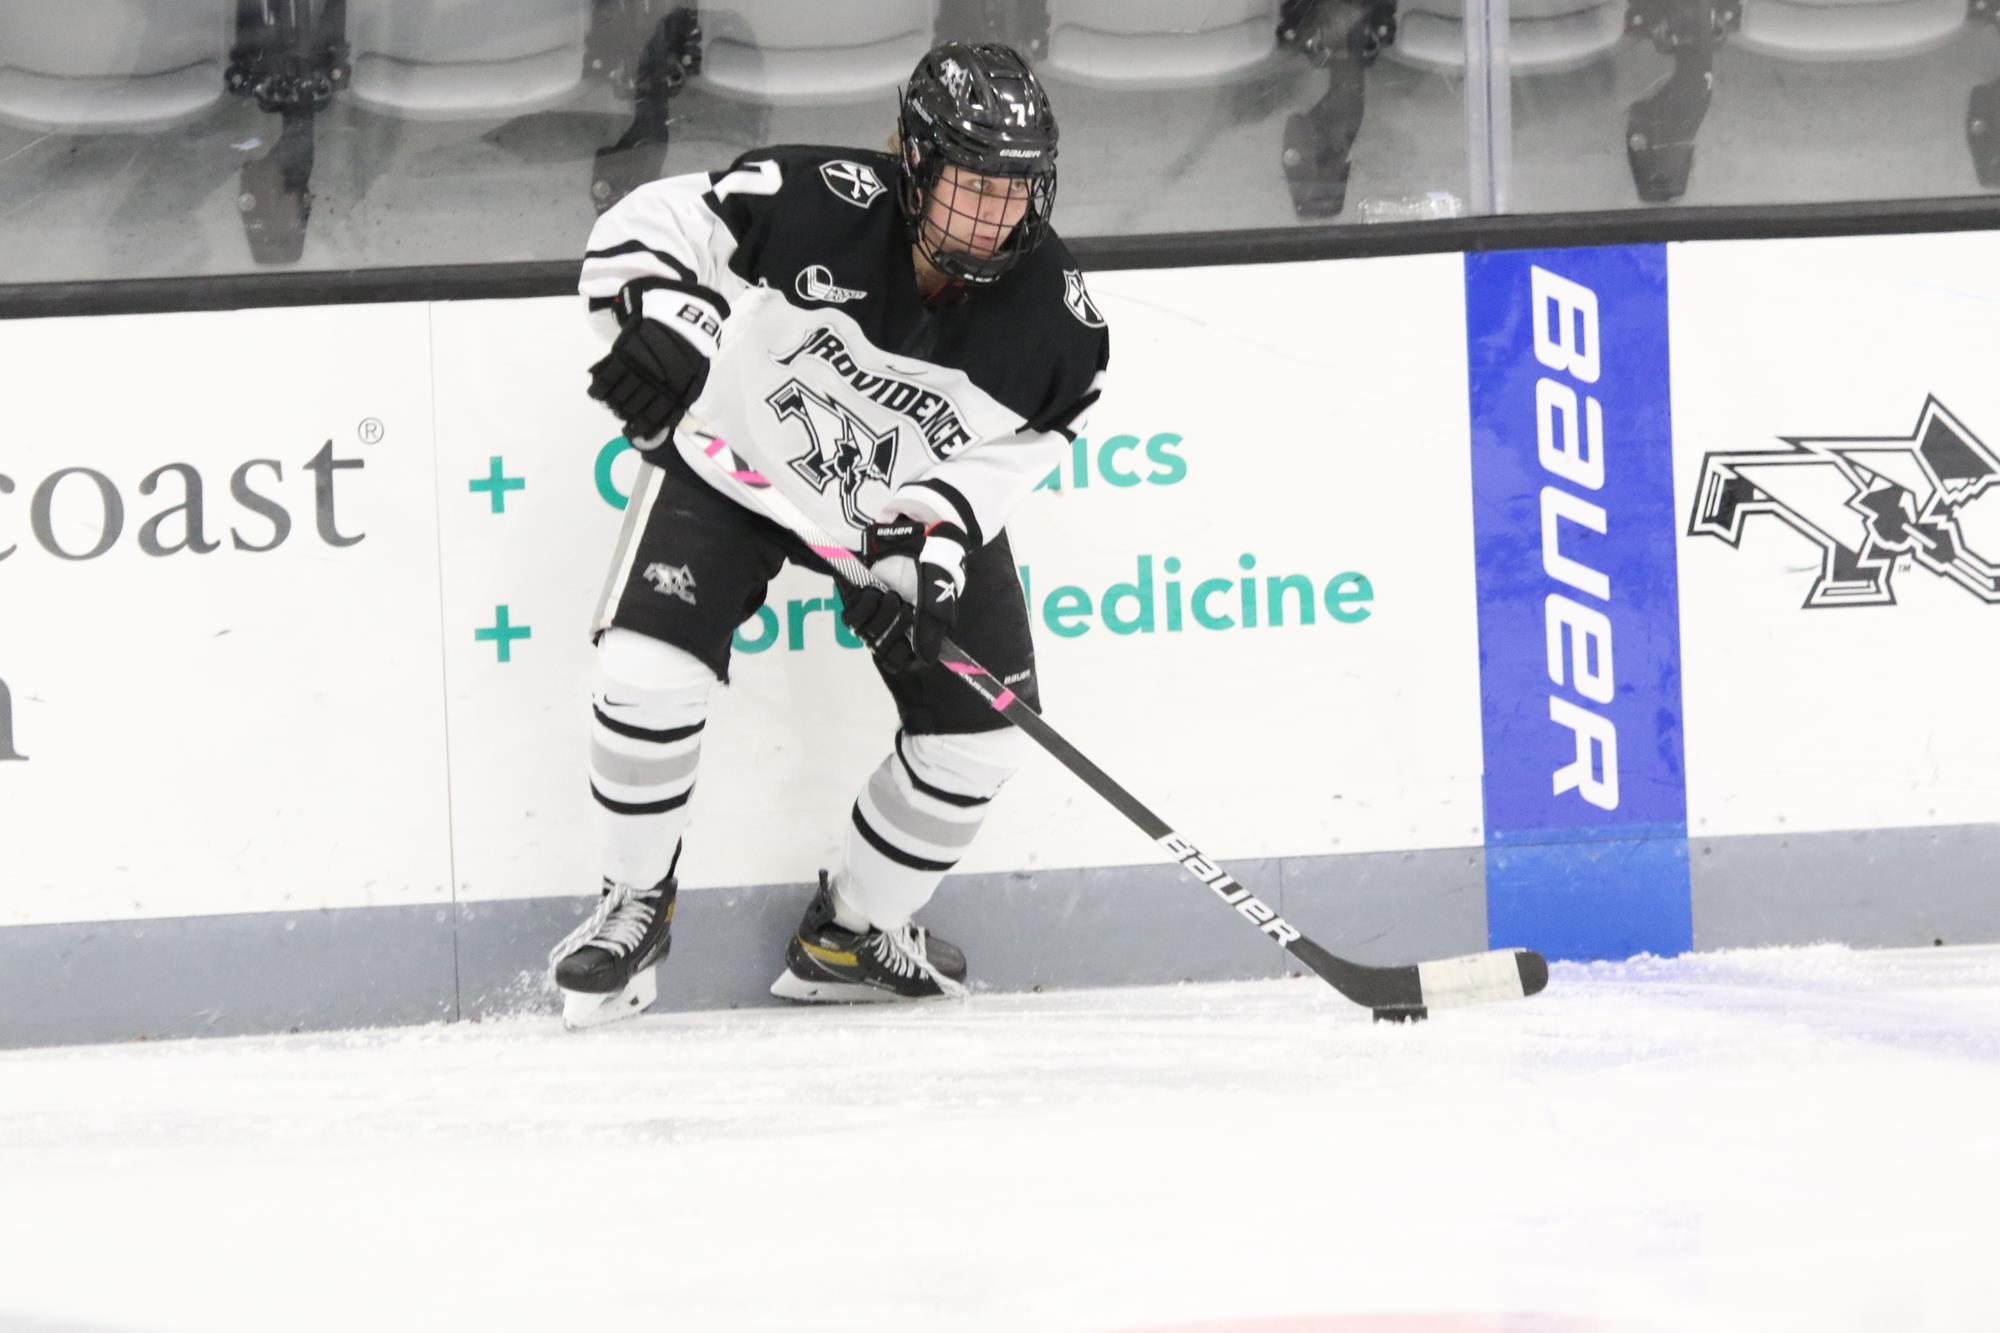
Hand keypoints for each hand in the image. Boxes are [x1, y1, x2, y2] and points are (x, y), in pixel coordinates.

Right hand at [586, 288, 715, 445]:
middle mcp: (653, 383)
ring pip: (618, 394)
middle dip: (625, 414)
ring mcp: (636, 368)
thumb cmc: (689, 349)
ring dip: (611, 403)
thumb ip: (684, 400)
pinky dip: (598, 387)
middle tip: (621, 413)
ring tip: (610, 403)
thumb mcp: (695, 377)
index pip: (654, 417)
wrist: (679, 316)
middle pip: (632, 407)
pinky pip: (606, 375)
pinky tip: (597, 391)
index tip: (632, 432)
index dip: (641, 428)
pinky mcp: (623, 354)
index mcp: (673, 391)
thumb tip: (677, 422)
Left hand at [838, 520, 968, 670]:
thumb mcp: (938, 599)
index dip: (899, 654)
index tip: (906, 640)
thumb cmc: (934, 568)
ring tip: (891, 596)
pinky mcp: (859, 597)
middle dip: (890, 629)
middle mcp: (893, 625)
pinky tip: (872, 591)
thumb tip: (926, 658)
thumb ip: (930, 628)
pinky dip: (861, 606)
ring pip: (865, 635)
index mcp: (915, 631)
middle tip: (903, 608)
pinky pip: (850, 616)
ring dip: (877, 617)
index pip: (901, 660)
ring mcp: (876, 612)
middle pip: (881, 650)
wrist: (919, 536)